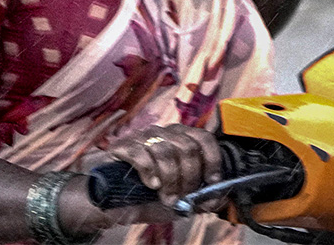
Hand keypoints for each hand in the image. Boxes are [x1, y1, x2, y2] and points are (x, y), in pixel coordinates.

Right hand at [104, 124, 222, 210]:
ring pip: (166, 152)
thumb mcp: (181, 199)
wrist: (115, 200)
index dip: (212, 159)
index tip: (211, 181)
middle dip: (188, 178)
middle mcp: (163, 133)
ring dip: (170, 180)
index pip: (203, 138)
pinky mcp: (123, 146)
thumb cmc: (150, 196)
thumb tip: (218, 197)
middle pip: (187, 148)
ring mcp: (142, 137)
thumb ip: (201, 197)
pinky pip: (141, 155)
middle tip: (182, 196)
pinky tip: (151, 185)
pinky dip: (150, 173)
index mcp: (180, 140)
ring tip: (166, 197)